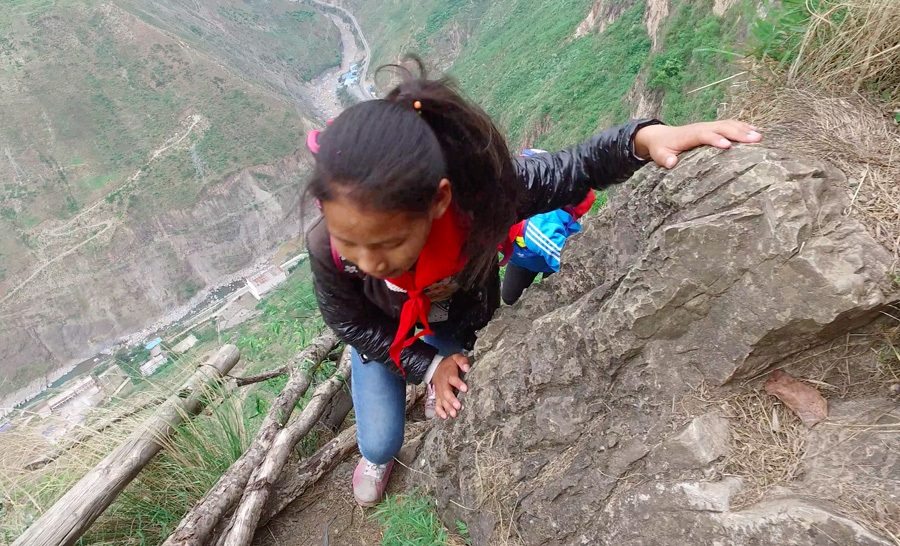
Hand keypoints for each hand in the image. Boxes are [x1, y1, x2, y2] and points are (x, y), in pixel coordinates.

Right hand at [431, 353, 469, 418]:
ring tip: (454, 414)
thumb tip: (467, 368)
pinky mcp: (438, 396)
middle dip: (452, 400)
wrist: (435, 368)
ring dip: (447, 408)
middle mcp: (443, 384)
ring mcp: (440, 391)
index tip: (465, 389)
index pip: (453, 378)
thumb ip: (462, 361)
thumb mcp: (455, 358)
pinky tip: (445, 417)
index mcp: (449, 374)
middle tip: (458, 406)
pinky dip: (439, 411)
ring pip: (442, 400)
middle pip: (446, 392)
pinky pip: (437, 404)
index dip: (458, 383)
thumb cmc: (449, 365)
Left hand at [633, 120, 761, 168]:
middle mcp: (701, 127)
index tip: (728, 146)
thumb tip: (671, 163)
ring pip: (728, 124)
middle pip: (722, 127)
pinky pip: (729, 124)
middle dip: (738, 133)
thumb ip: (664, 159)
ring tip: (760, 137)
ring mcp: (708, 126)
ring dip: (744, 129)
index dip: (716, 139)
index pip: (704, 135)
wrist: (662, 136)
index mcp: (689, 135)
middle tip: (755, 140)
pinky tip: (755, 131)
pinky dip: (742, 126)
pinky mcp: (713, 127)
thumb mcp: (659, 154)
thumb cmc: (662, 148)